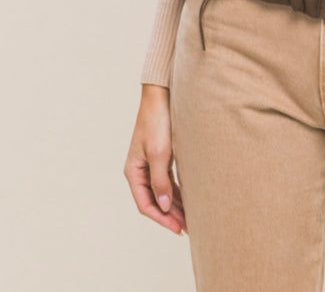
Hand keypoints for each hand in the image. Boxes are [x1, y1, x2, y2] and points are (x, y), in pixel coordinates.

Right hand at [123, 84, 186, 235]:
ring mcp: (150, 165)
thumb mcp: (159, 153)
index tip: (177, 228)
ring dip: (175, 206)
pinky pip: (168, 181)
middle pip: (154, 201)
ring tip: (191, 219)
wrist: (161, 97)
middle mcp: (139, 171)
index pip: (145, 204)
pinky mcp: (161, 157)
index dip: (162, 218)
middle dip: (170, 215)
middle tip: (188, 228)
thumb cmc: (157, 122)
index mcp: (133, 172)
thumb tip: (164, 206)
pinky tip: (189, 200)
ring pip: (162, 192)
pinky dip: (177, 192)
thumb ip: (160, 181)